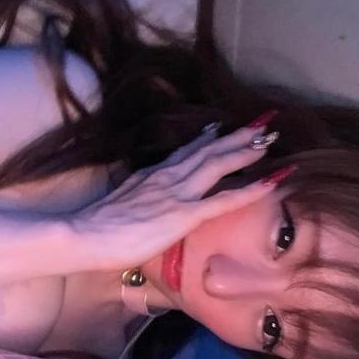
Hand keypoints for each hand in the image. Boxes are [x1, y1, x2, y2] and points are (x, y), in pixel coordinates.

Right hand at [68, 125, 278, 271]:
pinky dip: (251, 188)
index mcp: (152, 175)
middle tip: (261, 123)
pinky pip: (224, 199)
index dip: (206, 139)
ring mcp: (177, 193)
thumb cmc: (96, 228)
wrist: (84, 235)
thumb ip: (139, 199)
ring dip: (246, 150)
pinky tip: (273, 180)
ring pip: (219, 165)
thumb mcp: (121, 205)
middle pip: (207, 150)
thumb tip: (146, 202)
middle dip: (236, 136)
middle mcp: (167, 177)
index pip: (184, 152)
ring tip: (270, 138)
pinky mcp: (184, 215)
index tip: (220, 128)